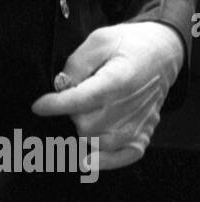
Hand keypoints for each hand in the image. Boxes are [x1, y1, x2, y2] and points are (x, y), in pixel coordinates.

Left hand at [31, 22, 184, 169]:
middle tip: (75, 98)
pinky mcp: (142, 135)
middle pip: (84, 125)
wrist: (163, 54)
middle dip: (71, 114)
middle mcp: (129, 107)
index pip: (81, 100)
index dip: (55, 105)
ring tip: (87, 114)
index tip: (37, 106)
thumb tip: (60, 86)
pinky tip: (88, 160)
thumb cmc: (127, 45)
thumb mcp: (99, 40)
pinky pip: (121, 158)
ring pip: (96, 142)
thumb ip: (76, 64)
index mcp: (118, 80)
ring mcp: (137, 125)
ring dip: (84, 132)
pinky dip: (103, 161)